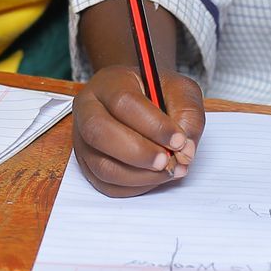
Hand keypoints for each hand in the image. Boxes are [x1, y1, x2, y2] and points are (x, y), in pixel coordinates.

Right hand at [72, 64, 204, 196]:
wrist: (140, 97)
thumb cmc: (157, 92)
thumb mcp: (179, 90)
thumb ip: (187, 114)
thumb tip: (185, 150)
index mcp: (108, 83)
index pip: (123, 102)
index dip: (153, 125)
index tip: (179, 140)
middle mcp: (88, 109)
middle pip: (100, 133)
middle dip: (139, 153)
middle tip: (168, 161)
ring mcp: (82, 139)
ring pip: (102, 166)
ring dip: (140, 176)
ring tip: (168, 170)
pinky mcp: (88, 164)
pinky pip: (107, 185)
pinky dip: (135, 187)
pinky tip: (155, 176)